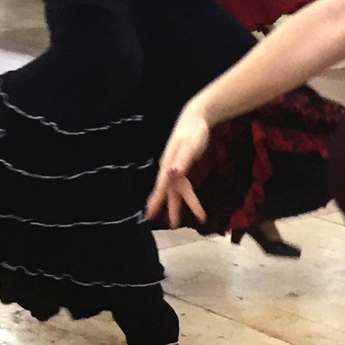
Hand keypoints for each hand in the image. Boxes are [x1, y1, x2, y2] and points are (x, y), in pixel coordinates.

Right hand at [145, 103, 210, 227]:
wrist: (196, 119)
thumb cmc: (193, 132)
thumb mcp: (190, 146)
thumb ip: (182, 161)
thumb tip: (172, 174)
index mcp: (169, 164)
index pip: (162, 186)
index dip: (156, 201)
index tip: (148, 215)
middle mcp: (169, 168)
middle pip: (168, 192)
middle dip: (168, 208)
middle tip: (169, 225)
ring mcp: (175, 168)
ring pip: (176, 191)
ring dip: (177, 205)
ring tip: (176, 223)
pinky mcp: (182, 166)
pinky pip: (180, 186)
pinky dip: (182, 196)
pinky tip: (181, 202)